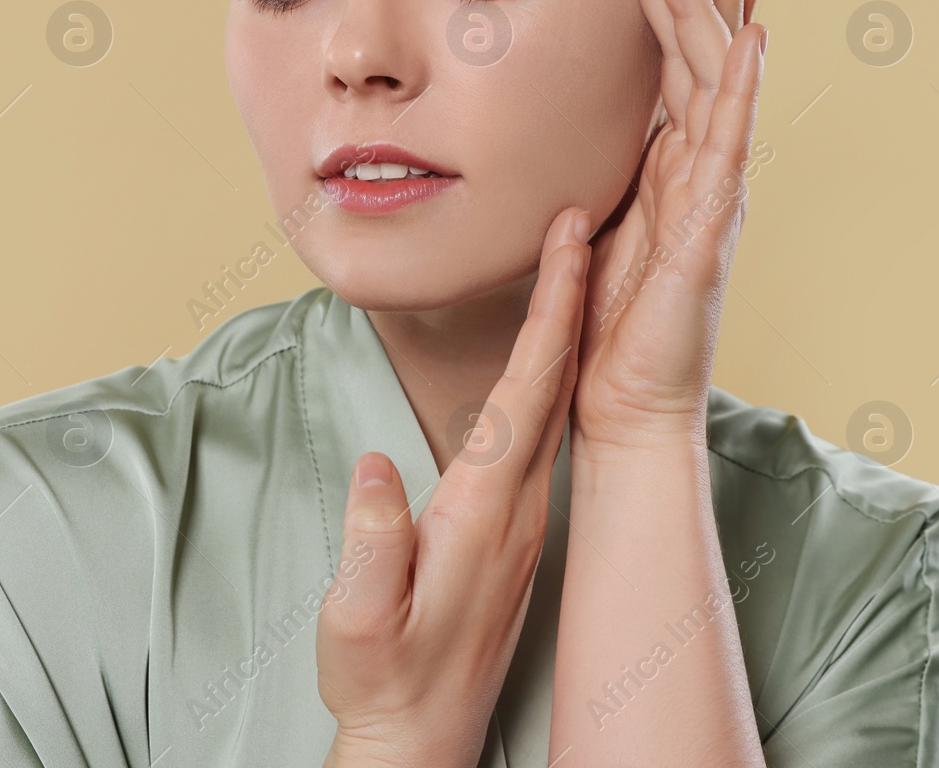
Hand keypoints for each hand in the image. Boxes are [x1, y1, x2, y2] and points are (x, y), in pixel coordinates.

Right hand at [317, 206, 590, 767]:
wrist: (419, 738)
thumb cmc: (382, 678)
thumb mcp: (357, 618)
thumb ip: (371, 543)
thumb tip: (376, 465)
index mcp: (483, 510)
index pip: (528, 389)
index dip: (552, 311)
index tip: (569, 241)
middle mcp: (516, 506)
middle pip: (554, 382)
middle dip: (571, 297)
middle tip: (582, 221)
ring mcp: (519, 520)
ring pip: (551, 405)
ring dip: (563, 333)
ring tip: (569, 268)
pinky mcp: (508, 533)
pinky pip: (536, 433)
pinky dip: (545, 378)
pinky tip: (541, 361)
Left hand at [572, 0, 765, 450]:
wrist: (622, 402)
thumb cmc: (605, 325)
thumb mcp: (587, 230)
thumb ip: (587, 179)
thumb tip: (558, 135)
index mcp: (664, 168)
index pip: (667, 66)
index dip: (661, 3)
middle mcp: (696, 171)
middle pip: (693, 56)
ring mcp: (711, 196)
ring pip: (714, 83)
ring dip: (707, 12)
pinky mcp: (710, 230)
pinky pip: (728, 148)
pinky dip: (739, 91)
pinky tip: (749, 40)